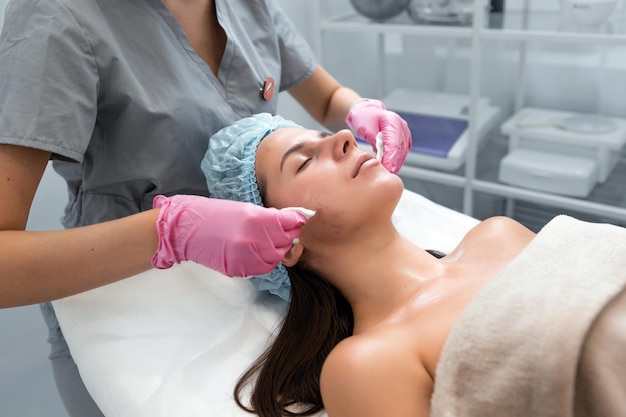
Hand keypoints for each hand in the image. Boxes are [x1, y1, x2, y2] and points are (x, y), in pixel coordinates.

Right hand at [151, 195, 307, 276]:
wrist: (188, 229)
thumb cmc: (216, 214)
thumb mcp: (245, 208)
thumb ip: (271, 216)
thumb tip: (295, 219)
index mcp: (254, 219)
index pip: (288, 224)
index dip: (296, 221)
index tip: (300, 219)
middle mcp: (252, 240)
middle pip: (285, 242)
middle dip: (288, 236)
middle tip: (284, 229)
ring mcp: (246, 257)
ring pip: (277, 258)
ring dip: (278, 249)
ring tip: (269, 240)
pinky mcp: (240, 270)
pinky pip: (264, 267)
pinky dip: (267, 260)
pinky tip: (259, 250)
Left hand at [345, 99, 411, 173]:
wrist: (366, 112)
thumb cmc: (364, 118)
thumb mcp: (364, 128)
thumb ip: (374, 141)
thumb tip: (381, 156)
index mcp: (393, 121)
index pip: (394, 144)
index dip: (390, 158)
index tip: (386, 169)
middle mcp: (402, 127)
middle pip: (401, 149)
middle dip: (393, 163)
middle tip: (386, 174)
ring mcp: (404, 133)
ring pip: (402, 152)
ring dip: (395, 163)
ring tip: (387, 172)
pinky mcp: (403, 139)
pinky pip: (401, 152)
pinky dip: (395, 160)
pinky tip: (389, 167)